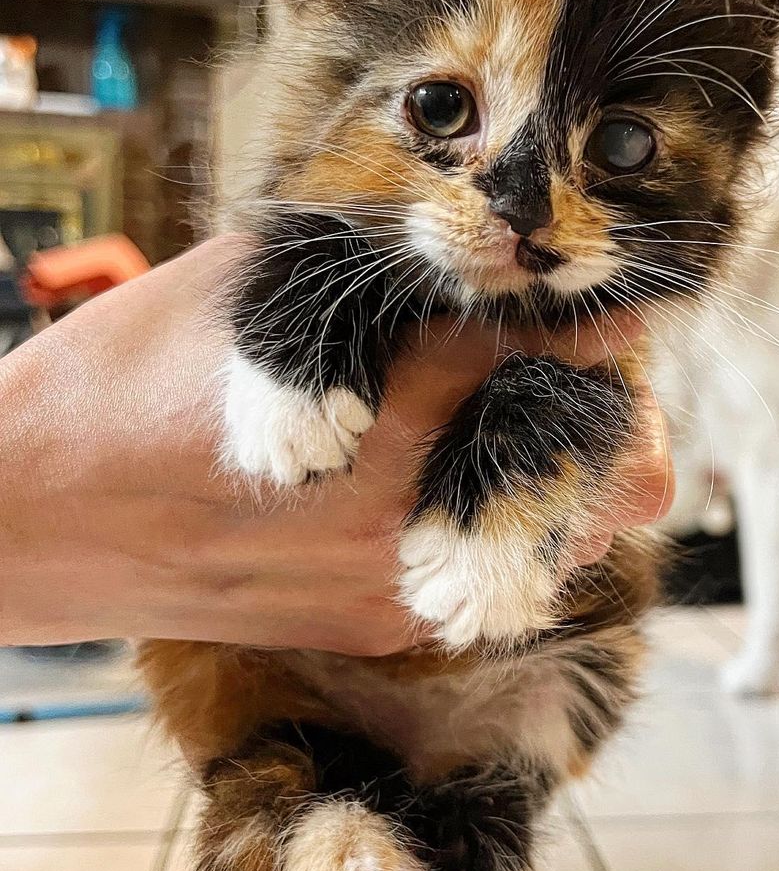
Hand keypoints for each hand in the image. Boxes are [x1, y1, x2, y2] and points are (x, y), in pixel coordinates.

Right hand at [0, 236, 671, 650]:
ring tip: (520, 422)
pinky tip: (461, 479)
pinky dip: (509, 525)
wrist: (25, 523)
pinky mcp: (375, 628)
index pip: (544, 360)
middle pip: (607, 479)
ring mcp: (397, 587)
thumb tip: (443, 242)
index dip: (602, 329)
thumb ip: (358, 266)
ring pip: (570, 543)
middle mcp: (407, 515)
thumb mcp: (238, 290)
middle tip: (573, 371)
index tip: (627, 311)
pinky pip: (498, 580)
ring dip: (570, 475)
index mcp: (381, 413)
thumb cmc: (113, 390)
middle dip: (611, 413)